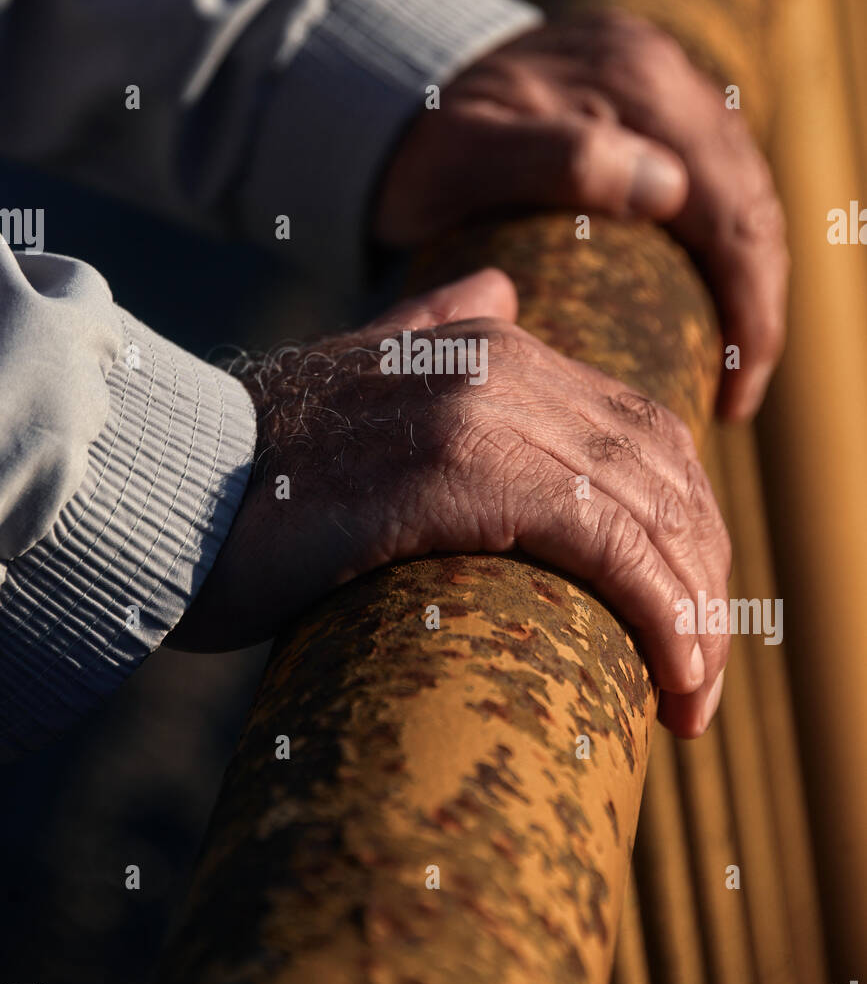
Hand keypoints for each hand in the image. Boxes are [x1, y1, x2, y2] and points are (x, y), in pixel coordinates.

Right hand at [170, 269, 730, 737]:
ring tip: (693, 697)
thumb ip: (432, 327)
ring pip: (644, 506)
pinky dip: (659, 608)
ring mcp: (477, 410)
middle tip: (702, 669)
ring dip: (693, 609)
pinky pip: (600, 539)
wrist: (166, 485)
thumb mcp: (358, 378)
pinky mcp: (451, 470)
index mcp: (489, 345)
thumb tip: (501, 286)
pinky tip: (673, 673)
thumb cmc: (261, 468)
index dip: (684, 523)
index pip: (639, 432)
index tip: (690, 611)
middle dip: (701, 573)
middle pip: (661, 468)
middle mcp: (498, 362)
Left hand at [374, 10, 788, 421]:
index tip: (733, 392)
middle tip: (739, 391)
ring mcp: (661, 82)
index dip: (746, 308)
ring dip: (751, 277)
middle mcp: (662, 71)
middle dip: (758, 303)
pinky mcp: (650, 103)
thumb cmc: (418, 145)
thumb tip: (668, 191)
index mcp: (635, 83)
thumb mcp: (464, 157)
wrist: (390, 85)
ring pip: (744, 191)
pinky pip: (716, 180)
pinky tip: (711, 301)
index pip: (729, 209)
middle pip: (750, 201)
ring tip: (734, 359)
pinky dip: (724, 246)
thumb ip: (556, 161)